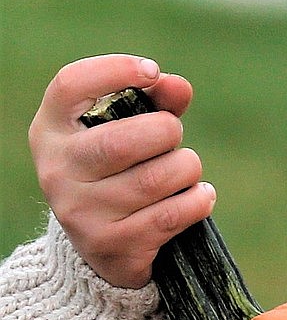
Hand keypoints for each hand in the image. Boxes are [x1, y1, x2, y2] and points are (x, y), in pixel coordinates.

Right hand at [28, 54, 215, 287]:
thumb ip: (153, 105)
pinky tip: (203, 196)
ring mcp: (81, 212)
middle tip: (176, 136)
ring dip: (186, 170)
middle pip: (121, 141)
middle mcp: (58, 170)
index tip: (151, 71)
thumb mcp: (124, 135)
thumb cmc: (117, 175)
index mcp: (51, 130)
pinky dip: (195, 202)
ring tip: (191, 170)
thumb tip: (178, 87)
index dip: (114, 70)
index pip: (70, 85)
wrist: (104, 248)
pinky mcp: (111, 245)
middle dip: (165, 132)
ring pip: (151, 181)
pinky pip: (167, 217)